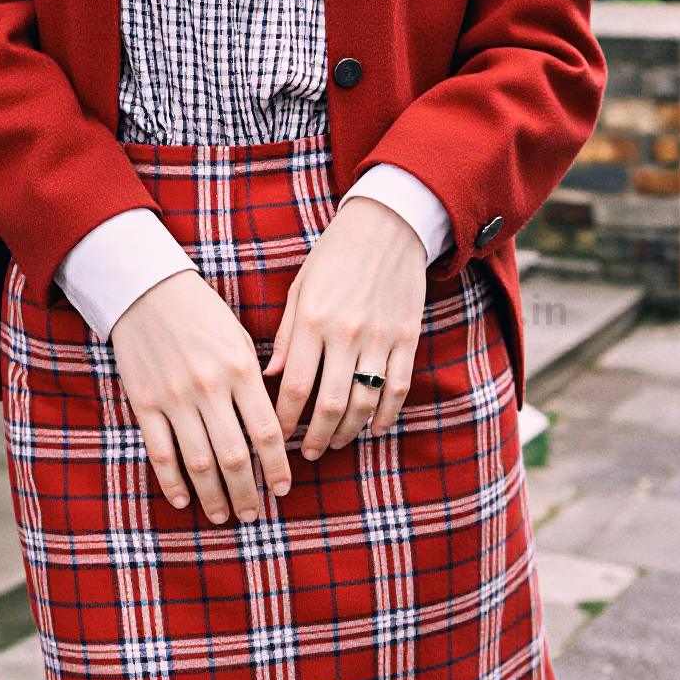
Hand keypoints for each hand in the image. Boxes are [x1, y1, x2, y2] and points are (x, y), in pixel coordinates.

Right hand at [111, 270, 291, 524]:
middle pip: (234, 456)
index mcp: (241, 368)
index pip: (266, 432)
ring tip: (224, 516)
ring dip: (214, 496)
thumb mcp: (239, 337)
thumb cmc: (201, 312)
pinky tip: (184, 499)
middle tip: (254, 516)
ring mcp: (175, 397)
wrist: (147, 289)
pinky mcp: (144, 402)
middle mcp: (210, 387)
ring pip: (198, 462)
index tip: (283, 489)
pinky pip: (161, 452)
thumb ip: (258, 379)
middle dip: (247, 492)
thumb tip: (275, 427)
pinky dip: (172, 481)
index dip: (277, 467)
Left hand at [266, 197, 426, 457]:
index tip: (277, 437)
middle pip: (330, 403)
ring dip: (348, 430)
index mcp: (313, 319)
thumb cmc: (334, 255)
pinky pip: (398, 387)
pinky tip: (373, 428)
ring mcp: (381, 336)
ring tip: (335, 443)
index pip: (296, 386)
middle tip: (307, 454)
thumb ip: (287, 335)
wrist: (387, 225)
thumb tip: (271, 378)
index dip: (285, 420)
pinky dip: (386, 414)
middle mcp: (346, 332)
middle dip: (316, 437)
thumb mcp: (301, 288)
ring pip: (365, 401)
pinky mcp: (408, 336)